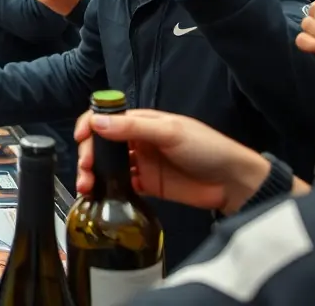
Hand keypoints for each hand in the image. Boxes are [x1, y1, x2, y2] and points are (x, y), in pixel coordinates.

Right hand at [75, 108, 273, 215]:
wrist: (233, 183)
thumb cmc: (206, 148)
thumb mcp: (169, 132)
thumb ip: (132, 127)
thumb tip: (96, 123)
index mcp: (142, 121)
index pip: (106, 118)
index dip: (90, 125)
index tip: (81, 138)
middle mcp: (137, 140)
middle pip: (101, 144)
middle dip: (88, 154)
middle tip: (86, 169)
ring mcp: (141, 163)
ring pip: (106, 165)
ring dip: (93, 173)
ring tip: (87, 186)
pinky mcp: (146, 185)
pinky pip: (119, 185)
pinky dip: (106, 189)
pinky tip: (99, 196)